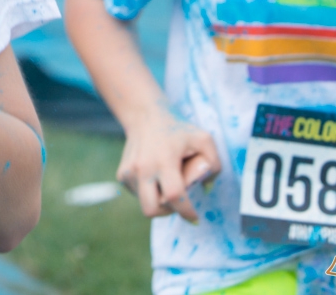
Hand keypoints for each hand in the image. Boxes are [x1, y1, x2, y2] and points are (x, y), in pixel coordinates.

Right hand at [116, 105, 219, 221]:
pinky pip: (138, 195)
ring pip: (144, 203)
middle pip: (151, 209)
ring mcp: (129, 172)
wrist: (145, 116)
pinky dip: (148, 192)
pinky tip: (155, 177)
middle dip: (168, 213)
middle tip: (178, 204)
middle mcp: (142, 168)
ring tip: (166, 182)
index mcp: (164, 160)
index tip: (195, 218)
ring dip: (158, 201)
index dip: (186, 211)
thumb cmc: (177, 129)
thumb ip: (213, 165)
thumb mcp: (203, 140)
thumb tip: (207, 188)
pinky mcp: (122, 174)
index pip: (175, 196)